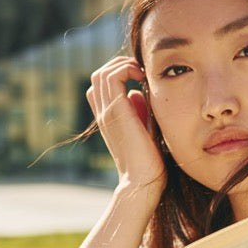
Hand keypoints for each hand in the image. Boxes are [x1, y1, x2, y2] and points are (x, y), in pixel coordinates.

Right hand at [86, 56, 165, 192]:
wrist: (142, 182)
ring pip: (102, 73)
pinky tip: (143, 78)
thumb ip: (138, 110)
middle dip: (121, 65)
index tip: (141, 78)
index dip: (119, 74)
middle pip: (99, 75)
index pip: (101, 85)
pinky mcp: (115, 112)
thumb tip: (136, 93)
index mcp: (108, 118)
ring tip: (142, 73)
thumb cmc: (148, 161)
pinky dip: (127, 69)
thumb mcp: (143, 129)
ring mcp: (106, 112)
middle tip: (142, 73)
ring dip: (123, 65)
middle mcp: (102, 113)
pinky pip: (112, 77)